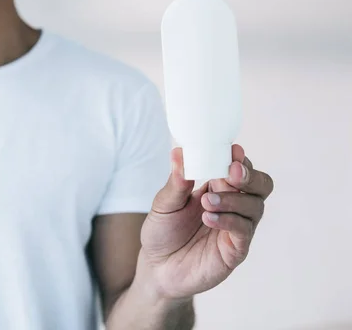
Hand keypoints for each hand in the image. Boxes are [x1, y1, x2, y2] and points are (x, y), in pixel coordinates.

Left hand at [138, 145, 273, 299]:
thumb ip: (176, 181)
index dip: (239, 158)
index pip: (240, 167)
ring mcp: (237, 228)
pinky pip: (243, 231)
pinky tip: (209, 218)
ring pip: (255, 206)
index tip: (232, 150)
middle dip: (249, 175)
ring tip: (206, 202)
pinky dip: (229, 221)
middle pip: (261, 184)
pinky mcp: (236, 250)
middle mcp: (234, 205)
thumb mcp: (164, 203)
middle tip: (230, 173)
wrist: (156, 267)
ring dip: (233, 199)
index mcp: (218, 187)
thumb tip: (179, 153)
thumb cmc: (163, 232)